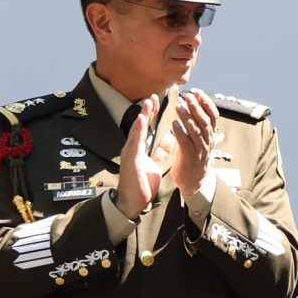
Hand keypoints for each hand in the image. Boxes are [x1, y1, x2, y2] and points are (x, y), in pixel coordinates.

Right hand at [115, 93, 175, 217]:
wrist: (133, 202)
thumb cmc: (142, 185)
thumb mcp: (155, 165)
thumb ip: (161, 152)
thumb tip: (169, 138)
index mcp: (138, 149)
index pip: (145, 128)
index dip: (150, 114)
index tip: (156, 102)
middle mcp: (132, 148)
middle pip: (140, 125)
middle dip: (146, 111)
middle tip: (152, 96)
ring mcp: (129, 153)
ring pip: (136, 131)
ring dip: (142, 116)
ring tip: (148, 102)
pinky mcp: (130, 160)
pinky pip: (134, 143)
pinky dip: (138, 130)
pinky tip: (142, 120)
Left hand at [167, 88, 218, 201]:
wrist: (194, 181)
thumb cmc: (194, 156)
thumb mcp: (201, 139)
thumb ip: (201, 124)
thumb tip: (198, 105)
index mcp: (211, 135)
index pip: (213, 115)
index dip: (206, 102)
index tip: (197, 92)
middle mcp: (208, 141)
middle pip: (205, 121)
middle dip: (196, 107)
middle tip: (187, 96)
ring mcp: (200, 150)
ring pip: (196, 131)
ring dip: (187, 117)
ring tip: (178, 106)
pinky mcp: (190, 158)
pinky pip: (186, 143)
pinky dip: (180, 132)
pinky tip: (173, 123)